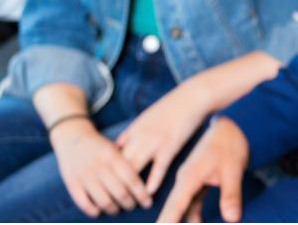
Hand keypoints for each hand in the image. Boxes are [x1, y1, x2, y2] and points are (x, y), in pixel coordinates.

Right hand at [50, 118, 152, 216]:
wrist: (72, 137)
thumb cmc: (99, 146)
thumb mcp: (114, 149)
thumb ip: (126, 163)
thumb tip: (142, 183)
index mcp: (113, 156)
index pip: (131, 179)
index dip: (141, 194)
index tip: (147, 202)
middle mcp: (99, 166)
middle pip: (119, 192)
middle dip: (129, 203)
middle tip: (133, 206)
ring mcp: (84, 175)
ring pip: (103, 200)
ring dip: (113, 209)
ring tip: (117, 210)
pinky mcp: (71, 182)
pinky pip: (83, 202)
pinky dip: (92, 210)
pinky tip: (99, 211)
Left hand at [116, 79, 210, 195]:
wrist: (192, 96)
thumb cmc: (172, 105)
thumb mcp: (147, 116)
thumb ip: (134, 131)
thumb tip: (122, 143)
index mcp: (133, 129)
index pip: (112, 154)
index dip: (107, 169)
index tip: (105, 182)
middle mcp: (139, 137)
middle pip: (118, 164)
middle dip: (114, 182)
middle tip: (113, 196)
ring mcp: (153, 143)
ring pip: (134, 169)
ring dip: (130, 187)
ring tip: (129, 201)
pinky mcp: (170, 146)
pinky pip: (158, 168)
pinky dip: (152, 181)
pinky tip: (149, 192)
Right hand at [157, 117, 248, 222]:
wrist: (232, 125)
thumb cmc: (230, 144)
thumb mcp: (233, 170)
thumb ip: (231, 196)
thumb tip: (232, 219)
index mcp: (189, 177)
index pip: (174, 206)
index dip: (167, 222)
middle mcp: (184, 180)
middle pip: (173, 208)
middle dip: (168, 222)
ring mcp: (190, 180)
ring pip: (182, 206)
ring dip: (182, 220)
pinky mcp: (198, 180)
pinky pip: (191, 202)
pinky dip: (192, 214)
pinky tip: (196, 223)